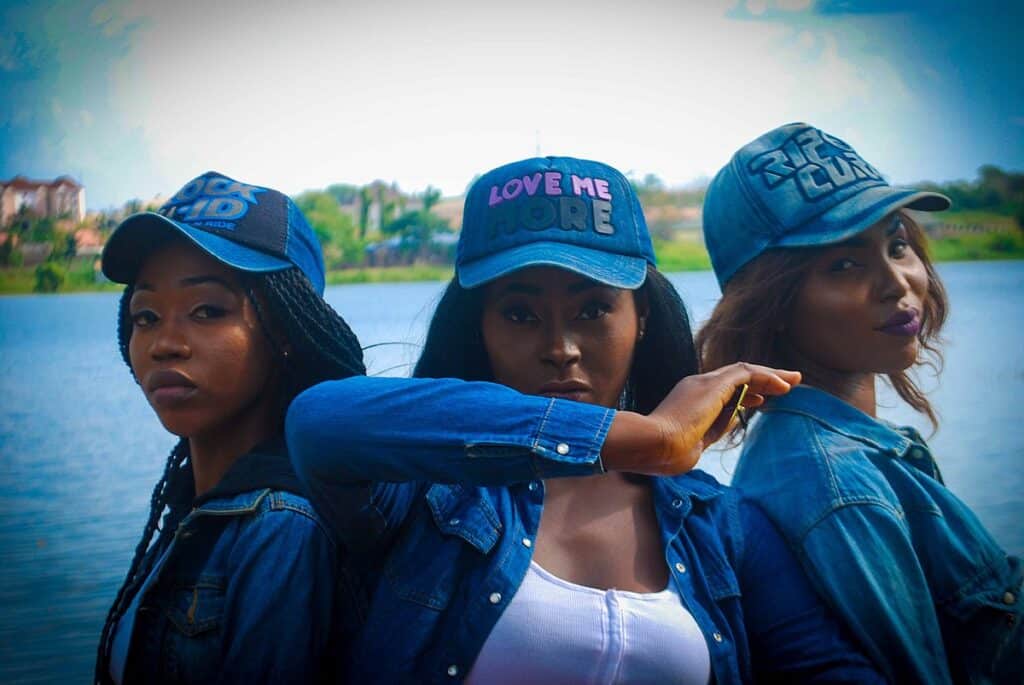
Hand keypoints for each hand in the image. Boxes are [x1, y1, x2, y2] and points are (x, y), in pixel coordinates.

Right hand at [602, 363, 799, 475]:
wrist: (653, 445)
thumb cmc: (667, 454)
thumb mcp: (696, 443)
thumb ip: (712, 431)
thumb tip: (731, 421)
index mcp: (690, 400)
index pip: (723, 392)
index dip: (745, 394)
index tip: (761, 400)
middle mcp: (697, 386)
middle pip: (737, 377)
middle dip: (764, 379)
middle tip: (788, 383)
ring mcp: (704, 383)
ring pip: (744, 371)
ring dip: (771, 375)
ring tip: (794, 380)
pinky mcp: (713, 384)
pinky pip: (746, 373)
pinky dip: (767, 377)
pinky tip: (784, 386)